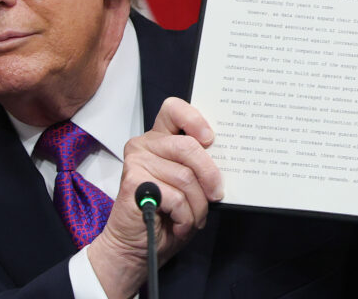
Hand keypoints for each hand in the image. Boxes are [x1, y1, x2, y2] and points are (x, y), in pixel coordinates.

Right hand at [87, 97, 222, 295]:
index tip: (210, 138)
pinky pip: (175, 196)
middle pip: (189, 146)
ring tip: (193, 217)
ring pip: (185, 176)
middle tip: (217, 194)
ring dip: (197, 204)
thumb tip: (224, 159)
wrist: (137, 248)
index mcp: (160, 138)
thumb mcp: (190, 184)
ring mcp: (137, 162)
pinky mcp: (133, 182)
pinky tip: (178, 224)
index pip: (174, 110)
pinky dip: (185, 216)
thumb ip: (198, 165)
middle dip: (209, 174)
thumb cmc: (166, 215)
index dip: (194, 119)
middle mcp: (145, 144)